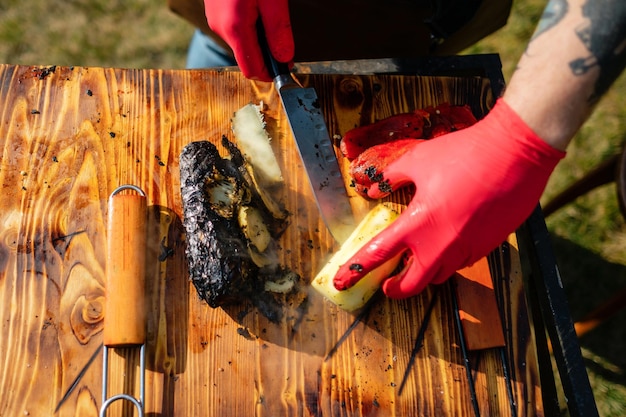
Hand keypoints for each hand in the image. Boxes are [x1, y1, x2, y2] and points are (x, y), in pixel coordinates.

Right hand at [203, 0, 293, 80]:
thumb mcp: (272, 0)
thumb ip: (278, 30)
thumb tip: (284, 59)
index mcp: (235, 28)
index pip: (252, 70)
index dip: (270, 74)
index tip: (286, 68)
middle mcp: (220, 27)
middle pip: (246, 57)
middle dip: (266, 53)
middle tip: (283, 39)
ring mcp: (214, 19)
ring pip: (240, 42)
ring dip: (257, 37)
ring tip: (269, 17)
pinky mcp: (214, 11)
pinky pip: (233, 28)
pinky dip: (249, 25)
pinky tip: (256, 9)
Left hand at [333, 99, 564, 297]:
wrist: (515, 154)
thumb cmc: (464, 154)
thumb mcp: (418, 160)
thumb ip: (392, 178)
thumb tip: (373, 189)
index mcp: (417, 224)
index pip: (377, 255)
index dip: (355, 270)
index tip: (341, 281)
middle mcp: (440, 246)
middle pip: (411, 285)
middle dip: (395, 289)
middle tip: (387, 285)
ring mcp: (466, 250)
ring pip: (438, 275)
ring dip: (423, 273)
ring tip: (416, 261)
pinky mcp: (487, 247)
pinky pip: (461, 262)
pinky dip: (448, 258)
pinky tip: (447, 241)